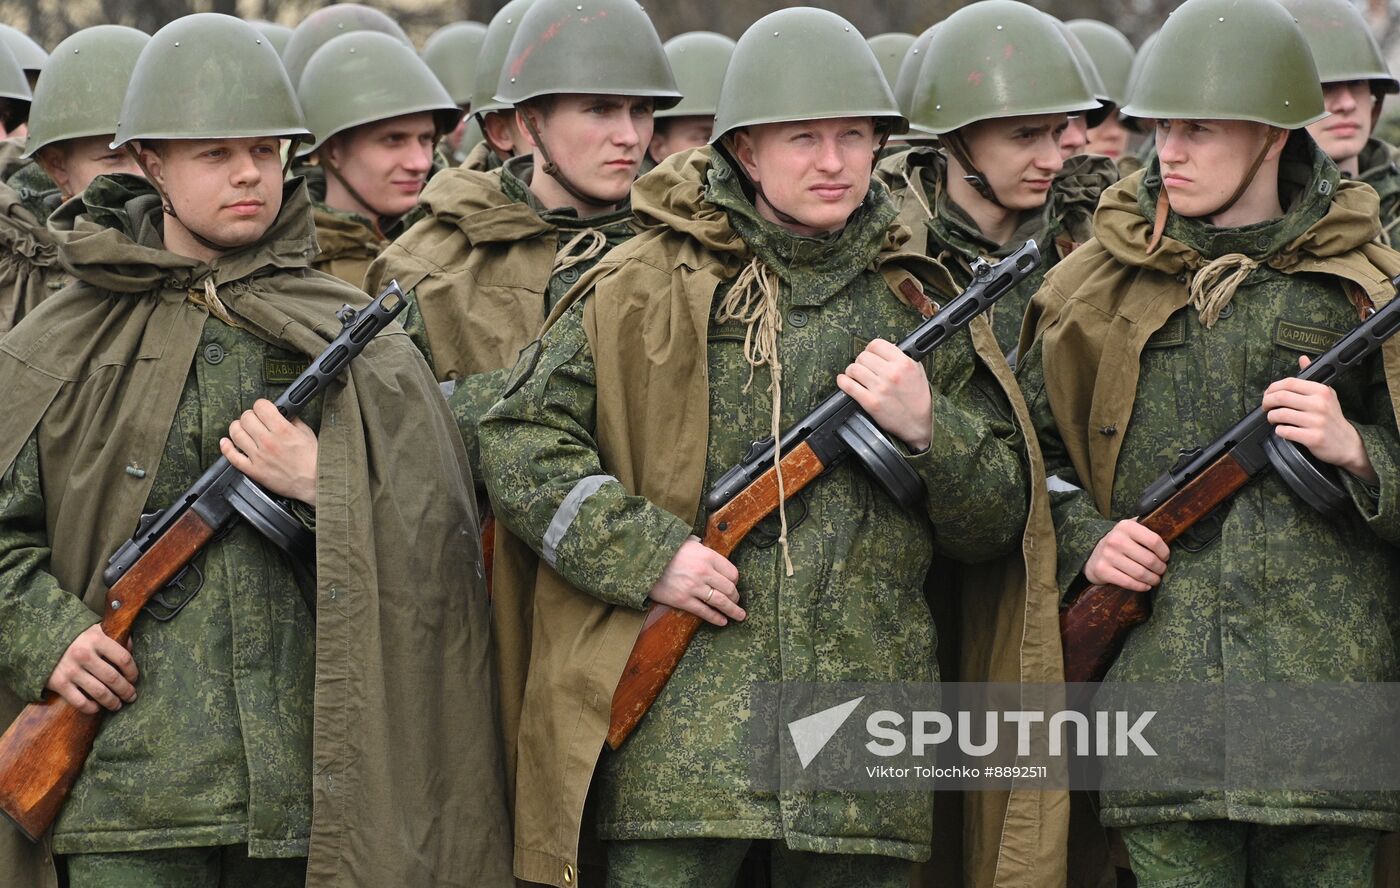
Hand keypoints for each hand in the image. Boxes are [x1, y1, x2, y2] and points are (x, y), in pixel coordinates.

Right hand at [45, 624, 137, 713]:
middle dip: (125, 690)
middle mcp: (84, 654)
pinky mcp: (59, 683)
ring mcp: (71, 670)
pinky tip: (98, 708)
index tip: (134, 679)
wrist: (41, 642)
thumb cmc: (75, 637)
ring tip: (118, 705)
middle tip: (131, 697)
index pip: (123, 658)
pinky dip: (91, 708)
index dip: (132, 672)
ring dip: (112, 702)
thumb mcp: (95, 630)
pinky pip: (80, 701)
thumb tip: (131, 648)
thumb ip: (114, 637)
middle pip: (113, 678)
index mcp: (96, 639)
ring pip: (99, 692)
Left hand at [220, 399, 318, 505]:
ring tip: (243, 429)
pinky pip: (232, 457)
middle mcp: (268, 441)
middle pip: (246, 417)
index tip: (264, 409)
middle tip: (255, 421)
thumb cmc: (313, 459)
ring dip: (238, 428)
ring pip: (236, 433)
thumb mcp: (307, 433)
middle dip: (251, 416)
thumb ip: (292, 420)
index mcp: (282, 430)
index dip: (262, 405)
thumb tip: (281, 413)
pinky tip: (227, 442)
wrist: (314, 482)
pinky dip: (226, 447)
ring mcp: (258, 456)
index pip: (260, 406)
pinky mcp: (253, 470)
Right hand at [648, 537, 744, 626]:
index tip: (733, 585)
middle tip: (737, 601)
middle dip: (735, 597)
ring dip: (733, 610)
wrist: (643, 559)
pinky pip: (704, 612)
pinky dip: (716, 618)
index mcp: (708, 556)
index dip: (735, 581)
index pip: (732, 572)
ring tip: (739, 616)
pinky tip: (722, 621)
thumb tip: (705, 548)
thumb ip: (701, 548)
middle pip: (729, 589)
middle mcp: (704, 572)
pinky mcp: (683, 600)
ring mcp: (694, 587)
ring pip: (721, 602)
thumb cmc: (665, 549)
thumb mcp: (687, 542)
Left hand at [836, 339, 931, 450]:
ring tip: (855, 376)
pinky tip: (844, 381)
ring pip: (854, 369)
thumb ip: (901, 357)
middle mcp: (892, 374)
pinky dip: (843, 382)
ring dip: (851, 371)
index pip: (876, 344)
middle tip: (863, 367)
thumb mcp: (917, 371)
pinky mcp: (871, 403)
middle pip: (863, 356)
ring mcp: (880, 389)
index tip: (870, 354)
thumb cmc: (919, 398)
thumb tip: (883, 349)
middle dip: (860, 361)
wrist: (919, 423)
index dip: (870, 349)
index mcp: (904, 363)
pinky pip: (849, 386)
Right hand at [1084, 519, 1169, 591]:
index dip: (1164, 552)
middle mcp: (1115, 539)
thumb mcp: (1130, 530)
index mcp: (1126, 526)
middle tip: (1161, 570)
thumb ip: (1147, 527)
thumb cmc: (1120, 543)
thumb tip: (1170, 531)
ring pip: (1140, 573)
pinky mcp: (1102, 570)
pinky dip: (1141, 586)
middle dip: (1160, 568)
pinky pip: (1128, 582)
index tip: (1165, 557)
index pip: (1154, 541)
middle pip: (1149, 559)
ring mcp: (1107, 555)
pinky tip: (1145, 586)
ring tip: (1155, 579)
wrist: (1093, 555)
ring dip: (1152, 579)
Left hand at [1262, 355, 1375, 483]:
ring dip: (1271, 417)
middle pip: (1281, 397)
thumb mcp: (1327, 394)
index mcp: (1321, 391)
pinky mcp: (1312, 437)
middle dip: (1267, 402)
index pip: (1289, 382)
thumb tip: (1303, 359)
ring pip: (1280, 414)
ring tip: (1274, 419)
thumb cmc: (1332, 417)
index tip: (1268, 394)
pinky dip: (1279, 431)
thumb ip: (1312, 377)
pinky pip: (1284, 431)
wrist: (1348, 443)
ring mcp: (1316, 421)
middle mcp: (1319, 404)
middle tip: (1266, 407)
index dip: (1272, 388)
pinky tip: (1283, 430)